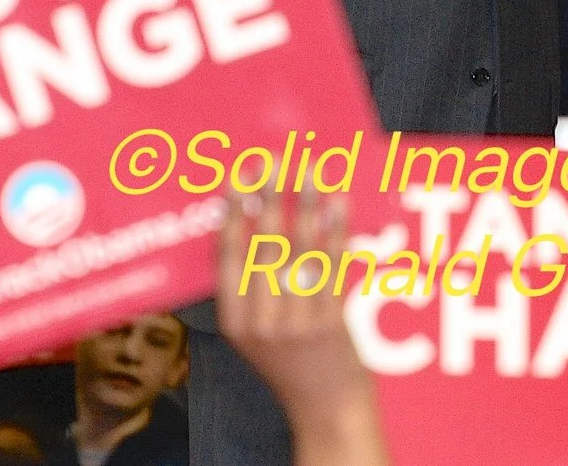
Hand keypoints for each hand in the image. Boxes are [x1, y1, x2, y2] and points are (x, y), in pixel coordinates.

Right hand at [217, 189, 391, 465]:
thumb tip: (241, 218)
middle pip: (265, 249)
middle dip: (269, 199)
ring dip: (306, 206)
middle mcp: (262, 323)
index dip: (233, 214)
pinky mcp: (332, 325)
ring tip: (309, 170)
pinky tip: (339, 202)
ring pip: (301, 253)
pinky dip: (337, 231)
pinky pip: (334, 268)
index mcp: (234, 322)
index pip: (228, 258)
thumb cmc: (283, 360)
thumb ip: (244, 287)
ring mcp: (298, 324)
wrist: (323, 405)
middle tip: (273, 162)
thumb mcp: (249, 332)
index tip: (238, 177)